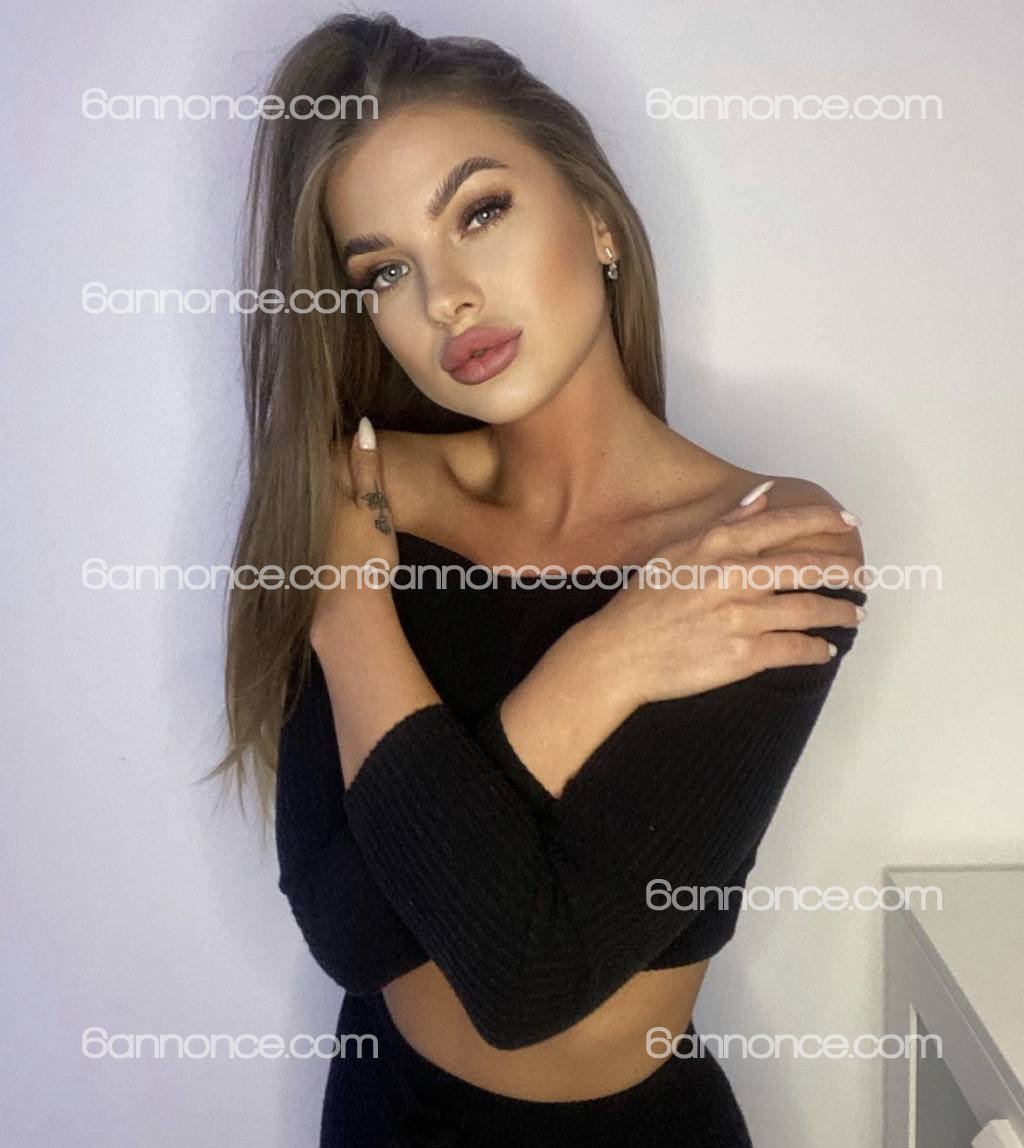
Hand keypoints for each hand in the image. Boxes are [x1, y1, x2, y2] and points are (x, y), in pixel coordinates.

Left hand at [310, 417, 398, 649]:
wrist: (345, 607)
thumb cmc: (364, 553)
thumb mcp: (374, 506)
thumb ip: (367, 468)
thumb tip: (362, 426)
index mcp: (317, 491)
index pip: (318, 459)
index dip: (329, 452)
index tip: (340, 448)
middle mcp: (296, 508)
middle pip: (302, 483)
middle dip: (313, 477)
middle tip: (334, 473)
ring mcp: (289, 535)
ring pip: (295, 509)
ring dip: (303, 504)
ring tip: (326, 506)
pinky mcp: (288, 559)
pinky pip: (291, 533)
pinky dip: (298, 530)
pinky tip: (314, 536)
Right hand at [589, 488, 865, 705]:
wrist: (620, 654)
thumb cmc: (643, 603)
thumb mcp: (677, 552)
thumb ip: (724, 526)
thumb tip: (762, 499)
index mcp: (718, 548)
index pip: (782, 525)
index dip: (821, 522)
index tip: (847, 523)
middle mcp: (735, 579)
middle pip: (807, 569)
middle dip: (843, 572)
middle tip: (861, 576)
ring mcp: (742, 619)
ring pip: (810, 611)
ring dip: (839, 613)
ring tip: (854, 613)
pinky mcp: (743, 656)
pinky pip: (795, 650)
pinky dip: (817, 649)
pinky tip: (825, 649)